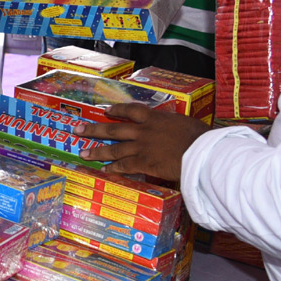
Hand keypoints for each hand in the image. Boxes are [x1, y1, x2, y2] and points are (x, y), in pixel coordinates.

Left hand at [75, 104, 212, 181]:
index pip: (131, 110)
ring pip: (114, 149)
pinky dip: (113, 168)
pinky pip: (124, 166)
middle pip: (113, 129)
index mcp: (155, 118)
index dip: (117, 110)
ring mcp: (141, 147)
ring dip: (97, 151)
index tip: (106, 110)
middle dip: (94, 129)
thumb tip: (176, 129)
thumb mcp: (185, 124)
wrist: (201, 152)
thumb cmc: (201, 138)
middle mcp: (144, 131)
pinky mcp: (144, 163)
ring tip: (83, 153)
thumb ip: (173, 126)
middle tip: (78, 129)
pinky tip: (104, 170)